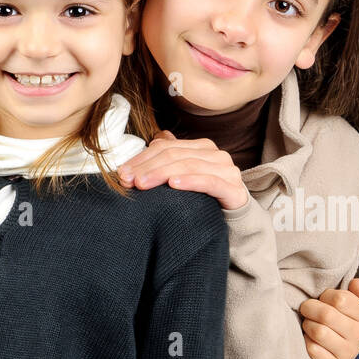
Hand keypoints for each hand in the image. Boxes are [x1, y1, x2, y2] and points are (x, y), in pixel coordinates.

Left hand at [117, 131, 249, 211]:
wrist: (235, 220)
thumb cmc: (206, 198)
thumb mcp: (184, 176)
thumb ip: (169, 158)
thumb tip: (154, 138)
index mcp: (202, 147)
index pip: (165, 147)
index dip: (142, 158)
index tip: (122, 173)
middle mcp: (216, 154)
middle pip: (175, 155)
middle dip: (148, 167)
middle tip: (128, 180)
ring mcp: (227, 170)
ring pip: (189, 165)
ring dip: (163, 174)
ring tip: (143, 184)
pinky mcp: (234, 188)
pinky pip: (210, 182)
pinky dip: (191, 181)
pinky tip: (174, 185)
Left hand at [299, 278, 358, 358]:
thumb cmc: (335, 324)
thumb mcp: (346, 307)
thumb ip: (353, 291)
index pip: (341, 298)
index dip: (325, 296)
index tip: (321, 300)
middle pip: (327, 315)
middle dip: (309, 309)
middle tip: (306, 310)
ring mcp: (349, 353)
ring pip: (318, 332)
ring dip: (307, 326)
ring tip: (308, 326)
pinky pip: (313, 349)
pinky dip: (306, 343)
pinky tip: (309, 342)